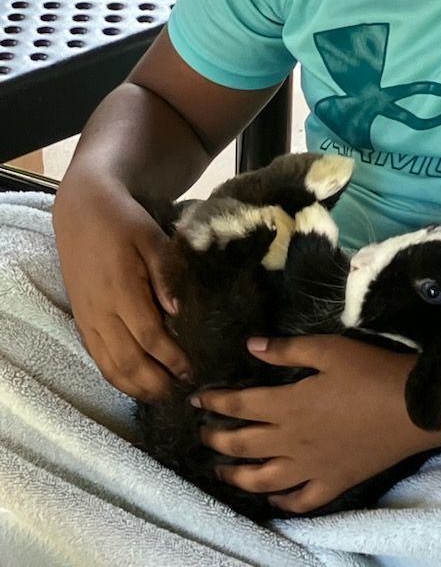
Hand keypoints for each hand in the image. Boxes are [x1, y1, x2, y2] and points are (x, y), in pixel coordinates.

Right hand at [53, 180, 191, 400]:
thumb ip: (166, 275)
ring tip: (163, 396)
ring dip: (136, 387)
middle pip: (128, 361)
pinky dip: (117, 376)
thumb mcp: (152, 238)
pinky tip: (135, 383)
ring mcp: (88, 318)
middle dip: (156, 382)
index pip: (149, 336)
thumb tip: (179, 312)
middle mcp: (101, 311)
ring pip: (109, 366)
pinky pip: (97, 358)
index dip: (171, 358)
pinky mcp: (81, 320)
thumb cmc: (124, 221)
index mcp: (122, 290)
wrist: (83, 211)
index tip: (192, 369)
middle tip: (183, 391)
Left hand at [193, 334, 437, 513]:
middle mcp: (292, 442)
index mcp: (289, 405)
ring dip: (236, 475)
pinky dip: (279, 502)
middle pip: (242, 445)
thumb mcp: (329, 349)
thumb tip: (249, 345)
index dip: (213, 402)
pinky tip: (271, 496)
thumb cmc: (370, 372)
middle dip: (215, 438)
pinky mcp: (334, 483)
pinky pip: (299, 502)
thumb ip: (287, 349)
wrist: (413, 409)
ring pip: (262, 480)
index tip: (195, 398)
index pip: (239, 405)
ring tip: (221, 469)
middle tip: (201, 432)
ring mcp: (312, 468)